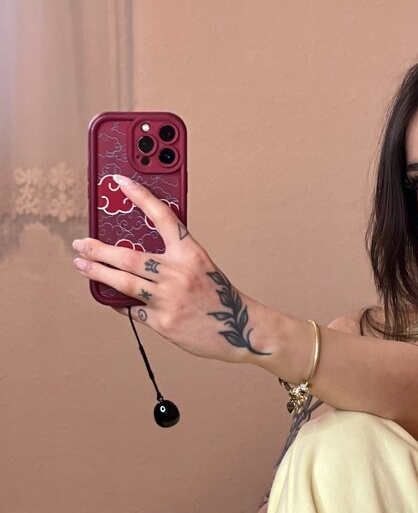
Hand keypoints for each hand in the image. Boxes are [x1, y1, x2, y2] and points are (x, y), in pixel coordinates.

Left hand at [71, 174, 269, 364]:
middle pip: (127, 257)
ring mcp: (169, 299)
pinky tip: (109, 296)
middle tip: (82, 244)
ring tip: (83, 265)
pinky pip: (132, 310)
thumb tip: (136, 257)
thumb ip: (174, 260)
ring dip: (97, 273)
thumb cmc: (219, 297)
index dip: (140, 196)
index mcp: (191, 253)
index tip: (120, 182)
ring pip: (122, 283)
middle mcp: (178, 273)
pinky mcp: (163, 322)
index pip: (162, 217)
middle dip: (98, 250)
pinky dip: (119, 302)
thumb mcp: (202, 268)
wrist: (240, 330)